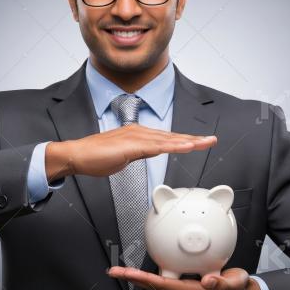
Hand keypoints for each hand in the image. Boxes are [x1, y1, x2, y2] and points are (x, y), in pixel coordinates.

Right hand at [45, 124, 216, 179]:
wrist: (77, 156)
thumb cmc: (94, 158)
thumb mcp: (123, 157)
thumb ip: (137, 154)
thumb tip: (147, 154)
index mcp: (137, 135)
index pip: (166, 138)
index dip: (184, 140)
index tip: (199, 142)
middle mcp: (139, 132)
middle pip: (172, 136)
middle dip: (193, 138)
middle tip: (212, 140)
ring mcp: (136, 137)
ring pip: (168, 140)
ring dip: (189, 141)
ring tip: (206, 142)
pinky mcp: (132, 145)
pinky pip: (158, 146)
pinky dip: (175, 146)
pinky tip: (187, 147)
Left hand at [107, 266, 261, 289]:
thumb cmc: (236, 288)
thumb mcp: (233, 283)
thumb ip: (221, 283)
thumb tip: (207, 281)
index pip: (163, 284)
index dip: (145, 278)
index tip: (129, 273)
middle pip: (152, 286)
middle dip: (132, 279)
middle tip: (114, 271)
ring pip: (155, 284)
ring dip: (137, 278)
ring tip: (121, 271)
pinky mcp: (183, 287)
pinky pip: (162, 281)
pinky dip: (148, 276)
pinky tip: (141, 271)